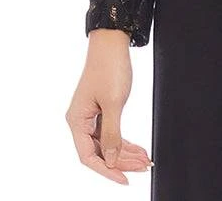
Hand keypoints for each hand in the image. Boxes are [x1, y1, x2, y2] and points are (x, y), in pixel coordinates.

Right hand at [66, 29, 153, 183]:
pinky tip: (138, 148)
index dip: (107, 170)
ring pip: (107, 143)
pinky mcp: (101, 109)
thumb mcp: (114, 103)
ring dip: (126, 152)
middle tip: (143, 167)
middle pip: (99, 152)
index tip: (125, 179)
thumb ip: (111, 134)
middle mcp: (81, 120)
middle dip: (122, 161)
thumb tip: (112, 160)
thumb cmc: (109, 67)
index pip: (89, 157)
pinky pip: (111, 132)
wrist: (112, 42)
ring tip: (145, 160)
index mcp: (77, 120)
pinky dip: (125, 141)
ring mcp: (91, 115)